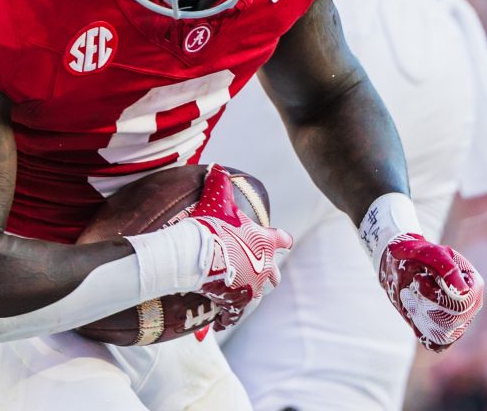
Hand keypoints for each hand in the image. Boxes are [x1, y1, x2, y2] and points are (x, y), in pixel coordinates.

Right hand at [192, 165, 293, 329]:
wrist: (200, 254)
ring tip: (240, 296)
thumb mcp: (217, 198)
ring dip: (250, 294)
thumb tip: (216, 166)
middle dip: (270, 274)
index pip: (282, 239)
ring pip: (258, 296)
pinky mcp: (238, 302)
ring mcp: (253, 287)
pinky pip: (235, 313)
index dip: (282, 240)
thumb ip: (219, 182)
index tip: (285, 241)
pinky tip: (222, 320)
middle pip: (274, 274)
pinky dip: (229, 315)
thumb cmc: (212, 225)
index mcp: (264, 242)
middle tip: (263, 274)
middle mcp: (264, 266)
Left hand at [378, 233, 482, 351]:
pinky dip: (422, 330)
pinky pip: (437, 344)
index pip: (464, 303)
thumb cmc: (417, 254)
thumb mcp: (429, 254)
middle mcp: (470, 305)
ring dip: (422, 315)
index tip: (420, 279)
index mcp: (473, 284)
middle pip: (454, 320)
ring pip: (444, 333)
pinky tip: (415, 311)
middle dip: (428, 304)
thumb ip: (446, 268)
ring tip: (414, 297)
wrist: (398, 263)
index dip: (438, 296)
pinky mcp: (443, 331)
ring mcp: (459, 320)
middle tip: (415, 286)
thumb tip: (462, 291)